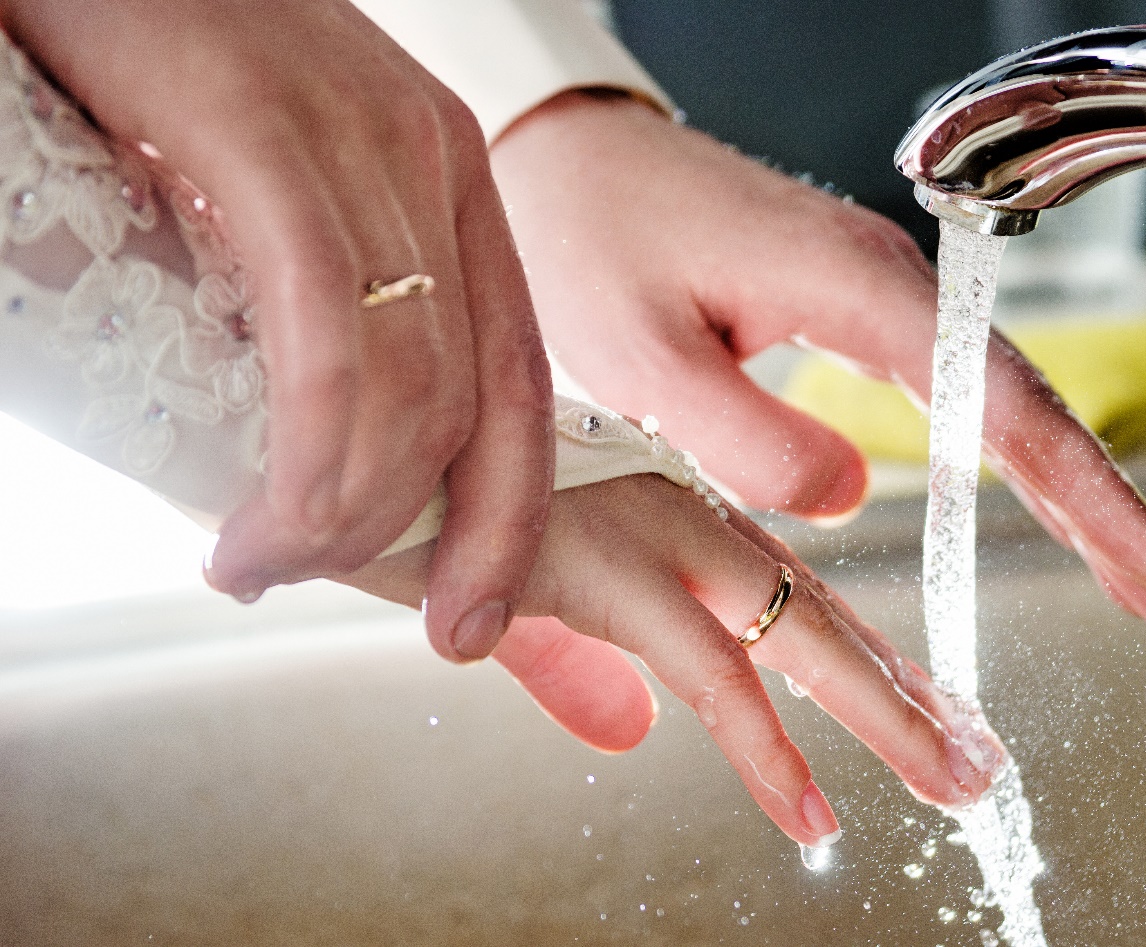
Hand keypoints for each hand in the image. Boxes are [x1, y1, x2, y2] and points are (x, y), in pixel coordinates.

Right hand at [0, 0, 552, 658]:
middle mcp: (431, 162)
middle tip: (396, 627)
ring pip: (410, 396)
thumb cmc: (163, 62)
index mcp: (451, 181)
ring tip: (261, 566)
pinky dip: (303, 465)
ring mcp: (359, 146)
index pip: (524, 381)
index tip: (478, 619)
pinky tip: (249, 521)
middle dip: (453, 549)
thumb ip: (333, 296)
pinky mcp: (269, 137)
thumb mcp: (284, 185)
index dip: (512, 518)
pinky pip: (326, 346)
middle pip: (484, 407)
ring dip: (348, 522)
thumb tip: (326, 437)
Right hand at [341, 472, 1004, 845]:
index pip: (782, 587)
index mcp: (655, 505)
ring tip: (952, 780)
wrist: (330, 442)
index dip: (855, 653)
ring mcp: (642, 528)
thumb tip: (631, 732)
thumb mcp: (512, 606)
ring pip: (793, 633)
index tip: (916, 703)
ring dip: (883, 714)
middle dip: (901, 688)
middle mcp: (666, 506)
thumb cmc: (410, 508)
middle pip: (811, 609)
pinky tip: (809, 809)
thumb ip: (577, 668)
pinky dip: (765, 752)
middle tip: (972, 754)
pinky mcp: (601, 566)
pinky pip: (708, 674)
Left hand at [490, 91, 1145, 640]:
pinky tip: (1041, 500)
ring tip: (1138, 573)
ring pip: (1004, 397)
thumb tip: (848, 498)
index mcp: (853, 286)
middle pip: (1032, 402)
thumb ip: (747, 436)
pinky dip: (1010, 454)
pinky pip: (956, 387)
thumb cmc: (589, 240)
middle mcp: (890, 280)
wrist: (570, 157)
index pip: (1000, 405)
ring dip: (1078, 486)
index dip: (1087, 498)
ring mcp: (880, 288)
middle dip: (1116, 508)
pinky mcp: (856, 304)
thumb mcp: (640, 358)